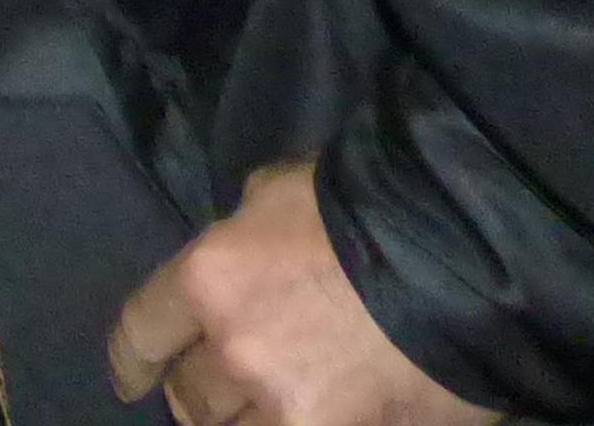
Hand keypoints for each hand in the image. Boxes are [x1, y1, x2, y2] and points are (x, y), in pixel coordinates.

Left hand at [110, 165, 498, 425]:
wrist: (459, 257)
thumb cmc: (363, 207)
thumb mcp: (279, 191)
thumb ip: (241, 229)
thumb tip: (237, 246)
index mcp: (209, 278)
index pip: (139, 337)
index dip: (134, 360)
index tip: (135, 374)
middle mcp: (233, 352)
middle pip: (188, 398)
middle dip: (202, 387)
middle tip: (222, 379)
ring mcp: (283, 409)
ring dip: (246, 420)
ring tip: (271, 398)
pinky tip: (303, 413)